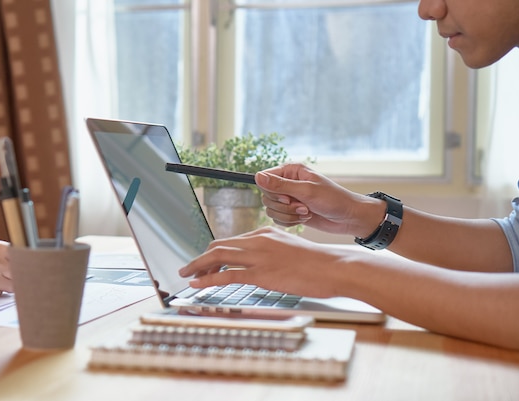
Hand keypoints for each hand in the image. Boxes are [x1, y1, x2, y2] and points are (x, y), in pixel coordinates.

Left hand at [179, 226, 351, 298]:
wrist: (333, 267)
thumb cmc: (317, 263)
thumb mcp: (291, 249)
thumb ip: (273, 252)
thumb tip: (262, 263)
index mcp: (265, 233)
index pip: (231, 242)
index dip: (214, 253)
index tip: (205, 262)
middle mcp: (258, 240)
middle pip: (219, 246)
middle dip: (201, 258)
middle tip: (189, 268)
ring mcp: (258, 256)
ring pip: (218, 257)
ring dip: (197, 266)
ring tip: (185, 274)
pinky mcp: (261, 273)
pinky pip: (227, 276)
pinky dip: (208, 279)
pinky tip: (198, 284)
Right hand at [255, 163, 384, 237]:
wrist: (348, 217)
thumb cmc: (333, 199)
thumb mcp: (306, 191)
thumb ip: (280, 185)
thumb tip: (258, 177)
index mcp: (290, 171)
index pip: (264, 179)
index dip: (272, 192)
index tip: (288, 198)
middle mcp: (287, 183)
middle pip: (266, 197)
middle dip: (284, 207)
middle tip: (303, 207)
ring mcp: (289, 198)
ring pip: (271, 210)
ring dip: (289, 215)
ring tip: (307, 213)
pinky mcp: (291, 212)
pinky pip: (278, 219)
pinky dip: (291, 222)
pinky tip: (306, 218)